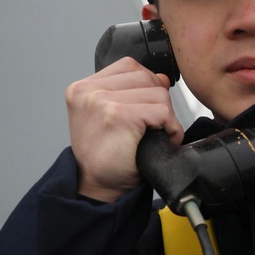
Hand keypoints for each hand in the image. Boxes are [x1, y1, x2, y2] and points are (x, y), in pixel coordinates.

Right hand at [65, 57, 184, 201]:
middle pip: (146, 77)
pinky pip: (162, 111)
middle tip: (153, 125)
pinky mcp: (118, 115)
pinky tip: (163, 140)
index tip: (146, 109)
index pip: (129, 66)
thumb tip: (162, 78)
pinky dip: (171, 127)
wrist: (96, 187)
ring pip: (157, 93)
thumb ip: (131, 93)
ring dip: (166, 116)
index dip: (147, 86)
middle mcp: (88, 91)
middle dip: (158, 101)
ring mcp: (101, 101)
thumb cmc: (105, 156)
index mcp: (83, 87)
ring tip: (156, 134)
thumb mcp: (110, 116)